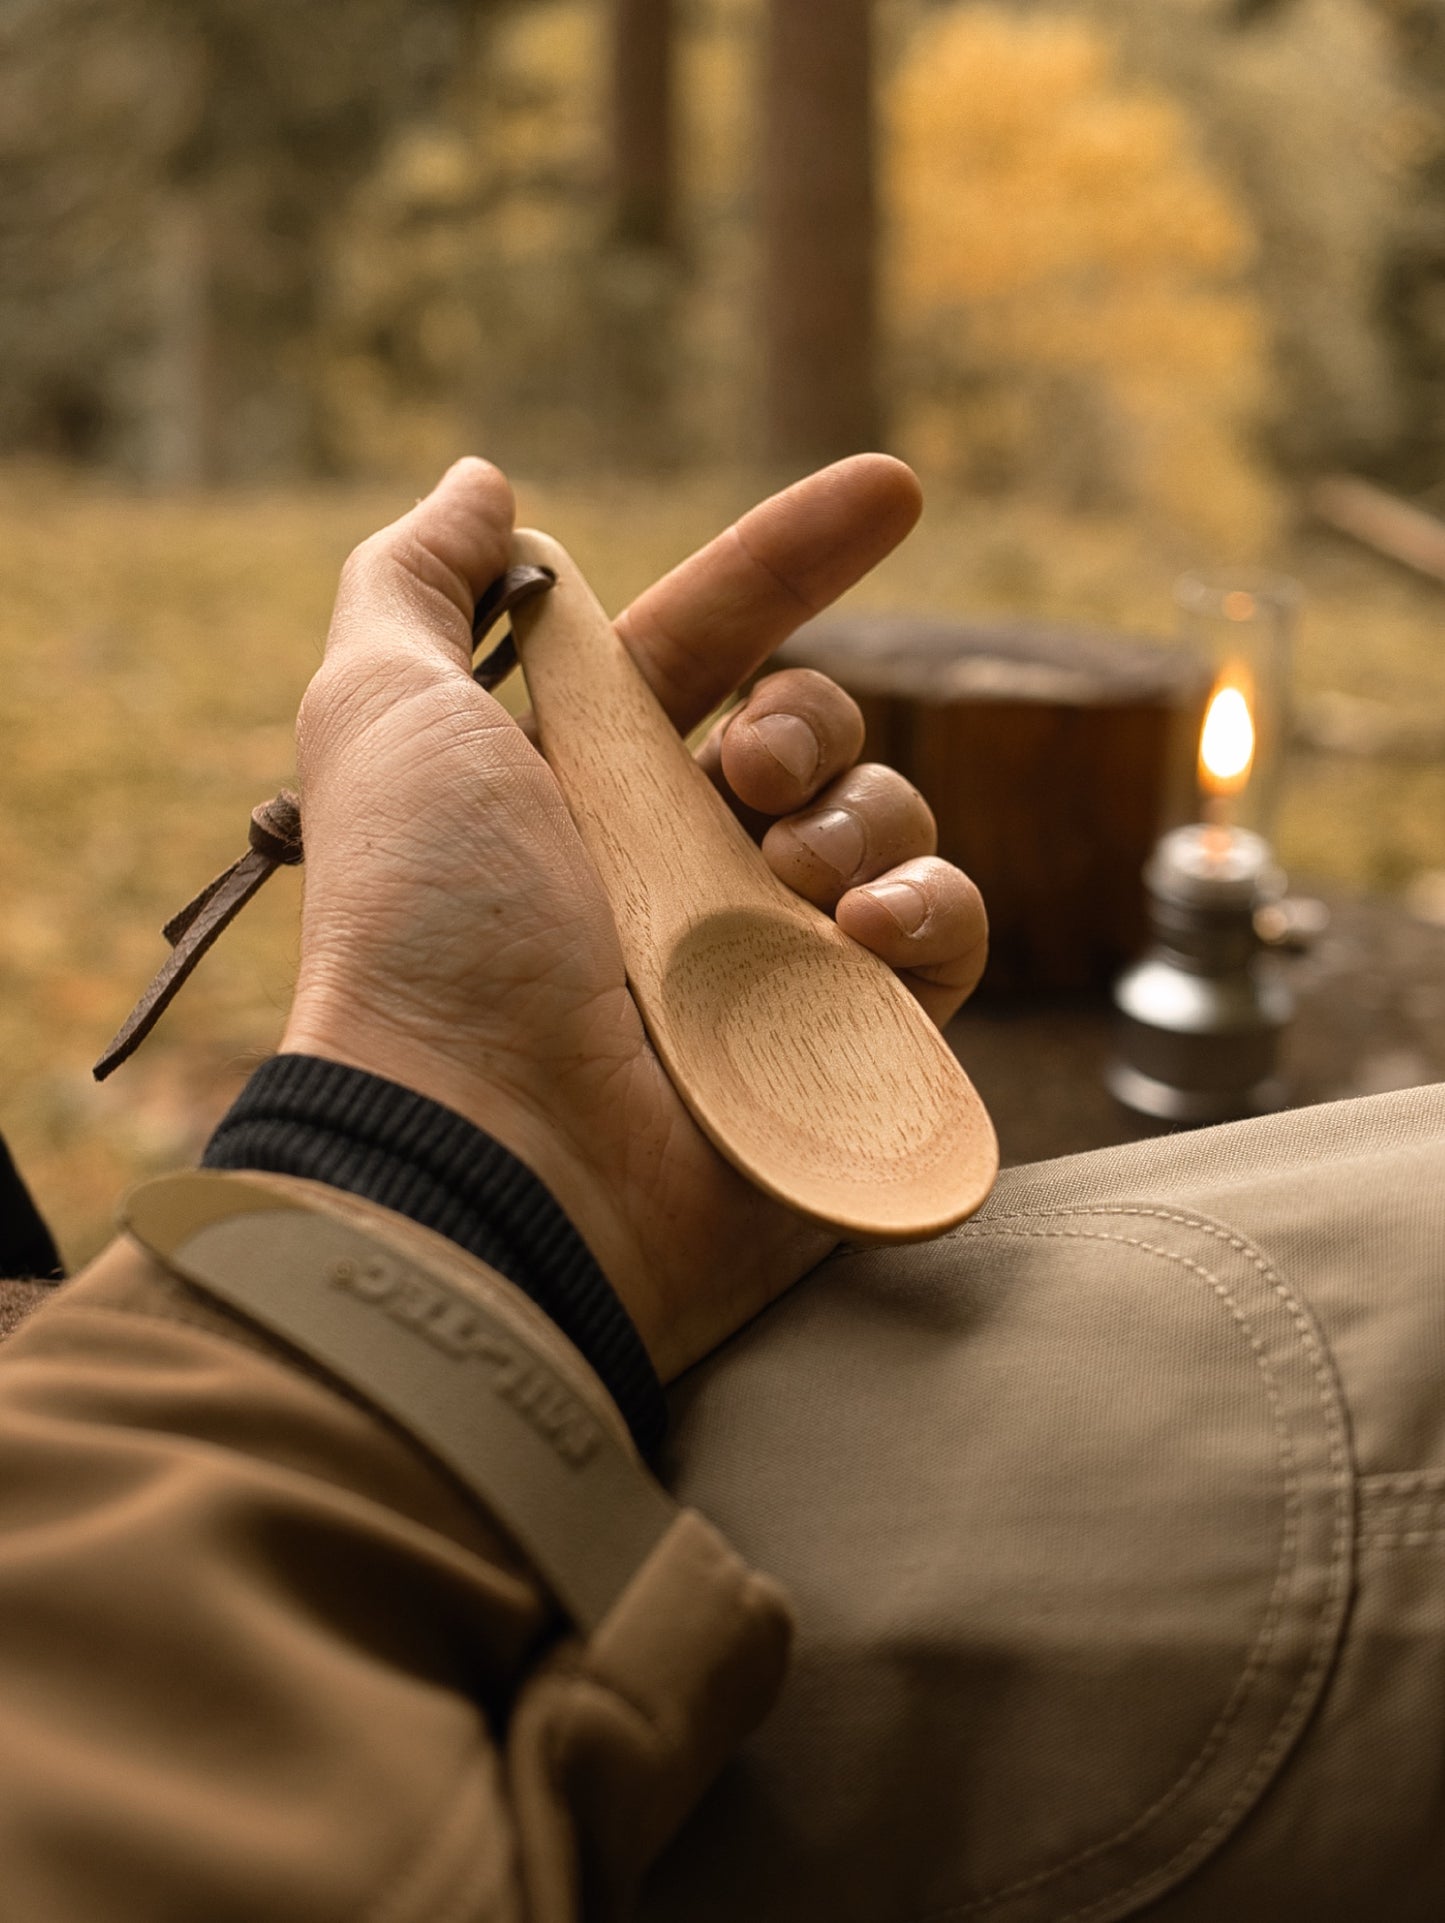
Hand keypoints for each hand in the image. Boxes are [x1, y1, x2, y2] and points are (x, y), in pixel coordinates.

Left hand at [282, 456, 985, 1377]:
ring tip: (791, 876)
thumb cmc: (428, 925)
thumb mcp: (383, 711)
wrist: (491, 1146)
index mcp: (583, 786)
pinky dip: (929, 911)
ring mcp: (763, 960)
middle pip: (812, 733)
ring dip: (860, 816)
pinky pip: (945, 939)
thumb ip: (416, 579)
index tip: (890, 489)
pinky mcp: (842, 1043)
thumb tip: (484, 484)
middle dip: (807, 718)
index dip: (785, 562)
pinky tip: (864, 933)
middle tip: (750, 770)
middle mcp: (675, 867)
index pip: (703, 645)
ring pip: (887, 825)